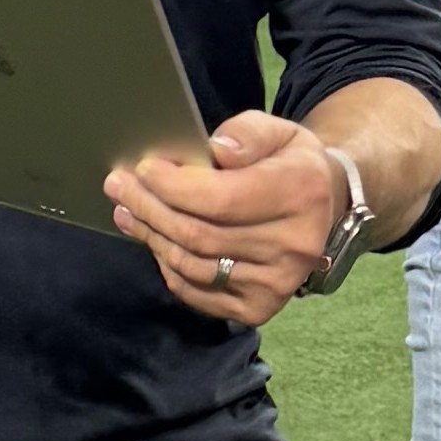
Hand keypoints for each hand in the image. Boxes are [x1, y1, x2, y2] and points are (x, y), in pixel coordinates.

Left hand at [104, 106, 341, 332]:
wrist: (322, 210)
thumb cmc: (289, 165)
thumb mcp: (278, 131)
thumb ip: (247, 133)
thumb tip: (215, 150)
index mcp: (300, 194)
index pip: (221, 199)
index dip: (173, 187)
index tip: (143, 168)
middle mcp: (293, 246)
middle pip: (199, 235)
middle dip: (149, 209)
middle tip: (118, 186)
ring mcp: (278, 284)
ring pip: (193, 265)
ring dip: (150, 237)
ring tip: (126, 211)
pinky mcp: (260, 308)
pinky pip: (197, 292)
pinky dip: (169, 267)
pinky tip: (154, 241)